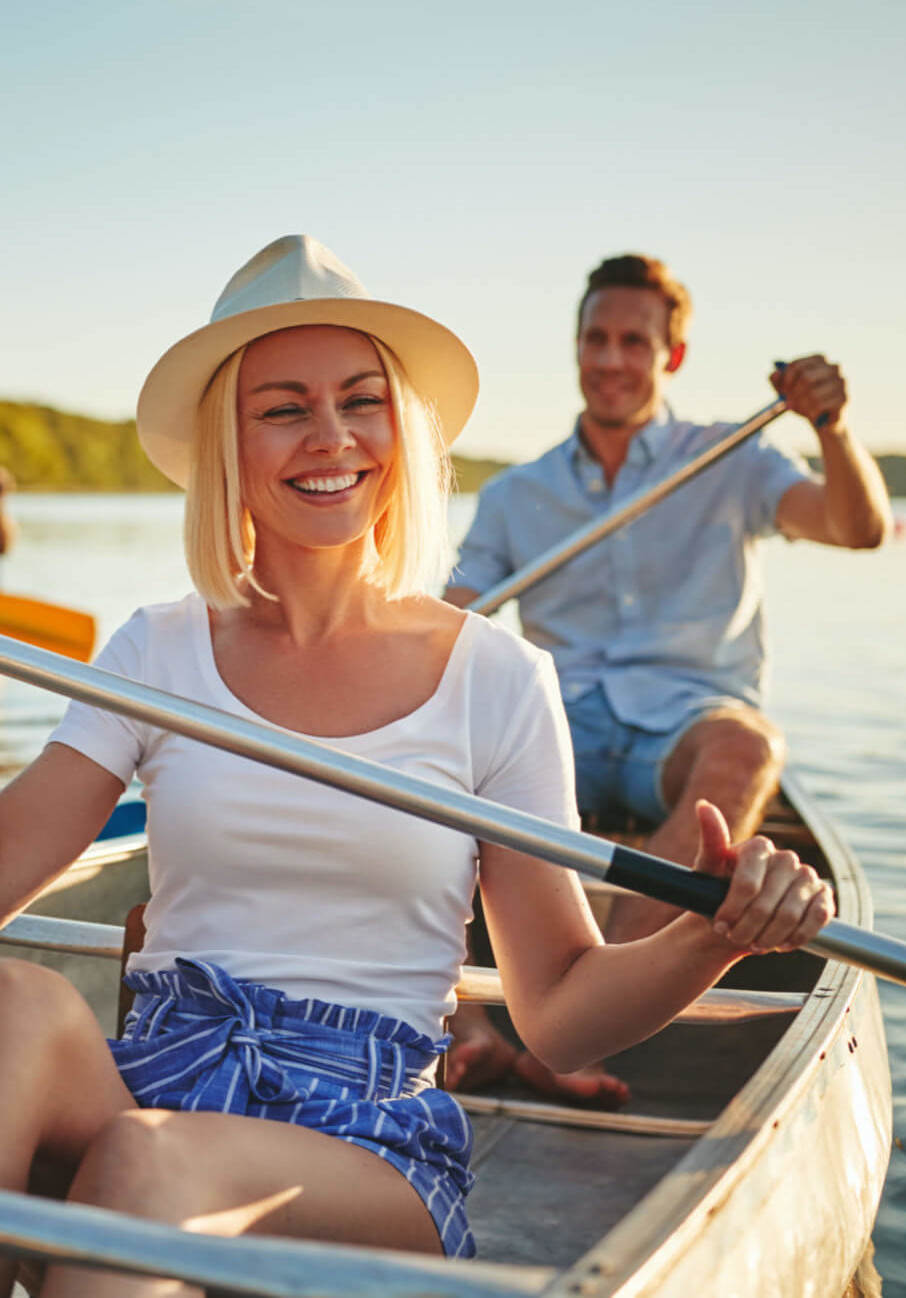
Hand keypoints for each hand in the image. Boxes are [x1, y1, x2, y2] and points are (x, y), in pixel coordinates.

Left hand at [693, 800, 833, 952]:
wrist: (738, 919)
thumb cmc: (718, 892)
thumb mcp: (707, 869)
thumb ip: (710, 840)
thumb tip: (703, 805)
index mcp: (759, 846)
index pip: (747, 884)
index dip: (732, 909)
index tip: (720, 923)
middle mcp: (786, 858)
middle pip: (767, 905)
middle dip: (747, 929)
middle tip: (735, 937)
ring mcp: (807, 876)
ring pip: (790, 916)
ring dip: (769, 937)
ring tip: (753, 942)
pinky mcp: (823, 896)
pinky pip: (817, 919)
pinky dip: (797, 937)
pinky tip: (780, 943)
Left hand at [770, 355, 847, 434]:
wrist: (823, 421)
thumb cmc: (804, 401)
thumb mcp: (787, 391)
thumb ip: (777, 381)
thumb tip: (774, 374)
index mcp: (819, 359)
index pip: (796, 365)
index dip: (785, 381)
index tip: (783, 392)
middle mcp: (833, 367)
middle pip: (806, 377)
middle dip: (794, 394)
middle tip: (789, 404)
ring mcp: (841, 382)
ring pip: (813, 393)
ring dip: (802, 405)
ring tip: (802, 410)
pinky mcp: (844, 398)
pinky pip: (821, 405)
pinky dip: (812, 412)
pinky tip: (813, 415)